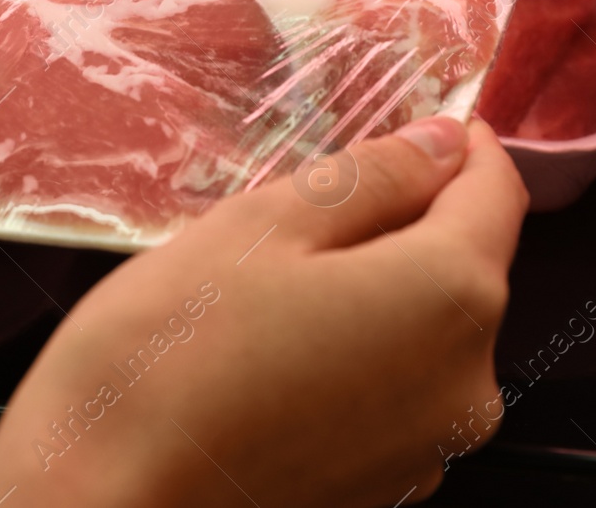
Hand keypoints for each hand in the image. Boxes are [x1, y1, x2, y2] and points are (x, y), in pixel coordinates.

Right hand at [0, 117, 528, 507]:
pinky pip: (394, 390)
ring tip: (267, 287)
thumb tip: (440, 143)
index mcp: (449, 298)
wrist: (100, 504)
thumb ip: (369, 177)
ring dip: (373, 290)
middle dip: (402, 222)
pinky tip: (270, 350)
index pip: (495, 192)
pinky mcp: (386, 490)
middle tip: (297, 212)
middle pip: (464, 266)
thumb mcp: (261, 226)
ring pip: (426, 330)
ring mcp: (431, 450)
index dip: (457, 145)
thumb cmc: (168, 353)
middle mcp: (468, 384)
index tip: (409, 125)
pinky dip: (354, 353)